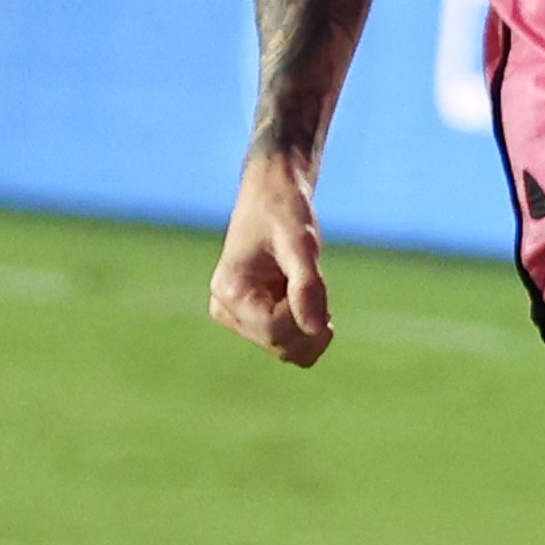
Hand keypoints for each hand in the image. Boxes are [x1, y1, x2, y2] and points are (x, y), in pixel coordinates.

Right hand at [208, 151, 333, 365]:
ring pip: (287, 350)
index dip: (305, 316)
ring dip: (308, 324)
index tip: (316, 285)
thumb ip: (308, 286)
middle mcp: (226, 310)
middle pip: (280, 345)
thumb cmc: (284, 211)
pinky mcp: (252, 319)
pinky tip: (306, 298)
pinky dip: (306, 327)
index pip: (273, 330)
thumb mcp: (301, 243)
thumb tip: (317, 329)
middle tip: (316, 283)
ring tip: (307, 286)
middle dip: (308, 322)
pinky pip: (288, 343)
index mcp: (229, 291)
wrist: (273, 194)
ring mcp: (238, 317)